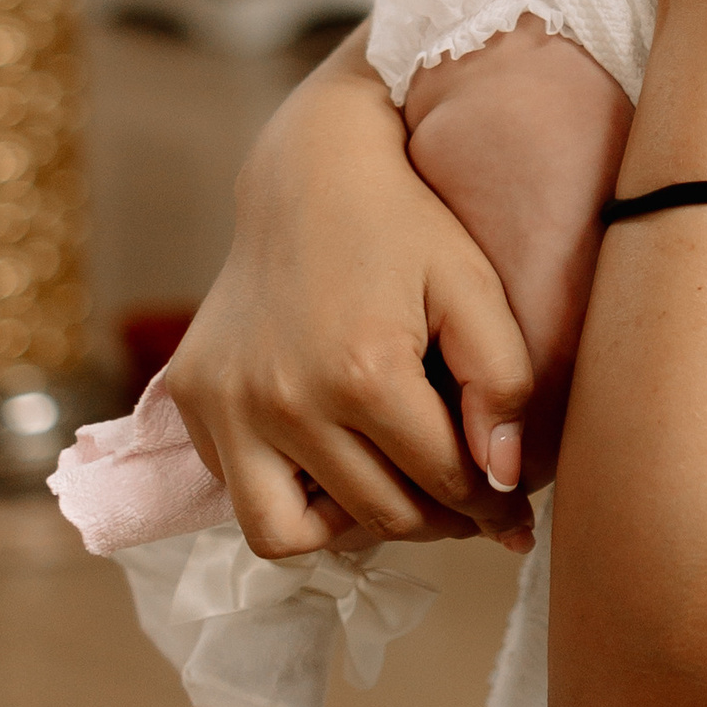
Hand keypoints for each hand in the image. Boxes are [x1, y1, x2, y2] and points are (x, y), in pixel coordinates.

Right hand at [161, 34, 537, 558]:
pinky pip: (241, 495)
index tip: (512, 511)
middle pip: (379, 515)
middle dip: (437, 519)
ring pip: (291, 534)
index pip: (444, 481)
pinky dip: (290, 498)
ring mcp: (227, 404)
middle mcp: (284, 399)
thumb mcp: (473, 287)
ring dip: (353, 527)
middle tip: (466, 504)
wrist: (307, 172)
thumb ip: (502, 384)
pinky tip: (334, 459)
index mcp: (363, 370)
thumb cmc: (404, 225)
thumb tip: (502, 480)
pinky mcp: (193, 400)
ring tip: (394, 490)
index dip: (491, 504)